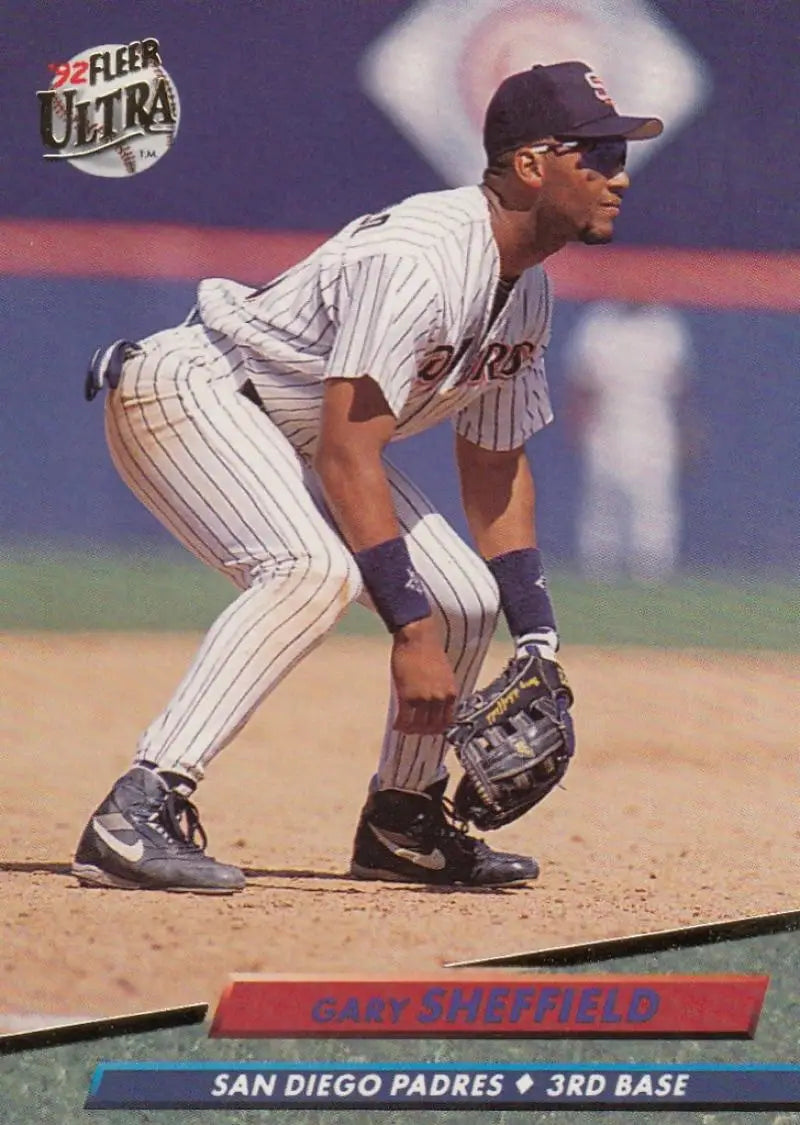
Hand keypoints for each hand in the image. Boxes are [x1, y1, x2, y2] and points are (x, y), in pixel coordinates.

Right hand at [391, 618, 456, 734]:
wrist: (417, 639)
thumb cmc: (429, 652)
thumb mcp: (444, 675)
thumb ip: (442, 691)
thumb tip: (435, 707)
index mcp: (451, 693)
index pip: (447, 721)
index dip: (437, 728)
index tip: (429, 728)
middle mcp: (439, 699)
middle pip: (432, 726)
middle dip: (422, 731)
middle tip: (414, 730)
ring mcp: (424, 699)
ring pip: (417, 726)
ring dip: (410, 729)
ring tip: (403, 727)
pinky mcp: (408, 697)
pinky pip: (404, 719)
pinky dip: (400, 725)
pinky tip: (396, 725)